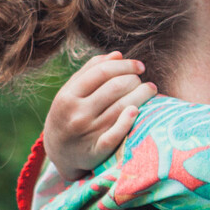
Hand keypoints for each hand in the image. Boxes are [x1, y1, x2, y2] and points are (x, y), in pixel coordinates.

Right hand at [43, 51, 157, 179]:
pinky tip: (137, 110)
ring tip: (150, 90)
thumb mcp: (70, 92)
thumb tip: (118, 55)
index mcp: (67, 96)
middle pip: (116, 87)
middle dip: (135, 80)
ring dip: (143, 95)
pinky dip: (128, 120)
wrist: (59, 153)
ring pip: (123, 106)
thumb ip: (90, 71)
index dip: (125, 66)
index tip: (140, 66)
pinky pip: (117, 134)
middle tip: (142, 81)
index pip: (102, 72)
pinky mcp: (97, 151)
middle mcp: (77, 114)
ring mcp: (88, 133)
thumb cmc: (69, 115)